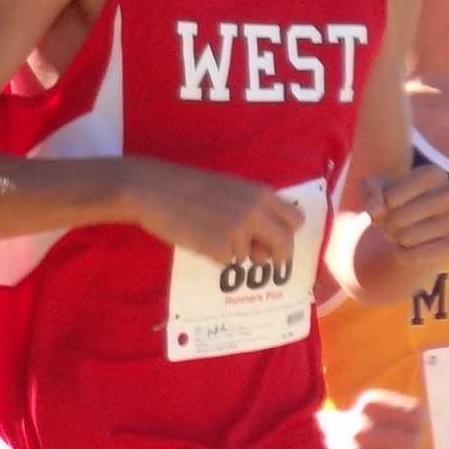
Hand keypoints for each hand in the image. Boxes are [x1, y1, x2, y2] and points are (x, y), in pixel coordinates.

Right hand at [131, 160, 304, 267]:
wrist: (153, 190)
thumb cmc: (187, 186)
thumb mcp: (228, 189)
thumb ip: (251, 210)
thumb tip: (262, 246)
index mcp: (259, 193)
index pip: (295, 218)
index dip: (286, 232)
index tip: (275, 239)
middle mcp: (255, 212)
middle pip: (285, 245)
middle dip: (276, 256)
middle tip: (259, 257)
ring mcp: (238, 231)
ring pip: (248, 256)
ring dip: (233, 251)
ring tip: (207, 232)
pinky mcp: (219, 248)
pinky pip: (225, 261)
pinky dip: (213, 256)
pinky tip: (197, 238)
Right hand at [344, 390, 426, 448]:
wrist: (308, 445)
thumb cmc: (350, 426)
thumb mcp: (370, 407)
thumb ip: (403, 413)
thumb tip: (428, 427)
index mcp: (370, 404)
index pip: (417, 414)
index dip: (418, 421)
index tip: (410, 424)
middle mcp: (362, 428)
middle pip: (413, 441)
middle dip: (412, 445)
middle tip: (401, 446)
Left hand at [362, 165, 448, 270]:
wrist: (409, 229)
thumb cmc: (391, 202)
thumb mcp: (372, 189)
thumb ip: (370, 191)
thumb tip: (377, 210)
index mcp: (435, 174)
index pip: (397, 191)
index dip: (388, 199)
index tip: (386, 203)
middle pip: (403, 215)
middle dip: (389, 223)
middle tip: (390, 224)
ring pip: (409, 236)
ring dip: (397, 239)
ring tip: (399, 235)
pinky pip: (421, 255)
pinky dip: (405, 255)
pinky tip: (405, 250)